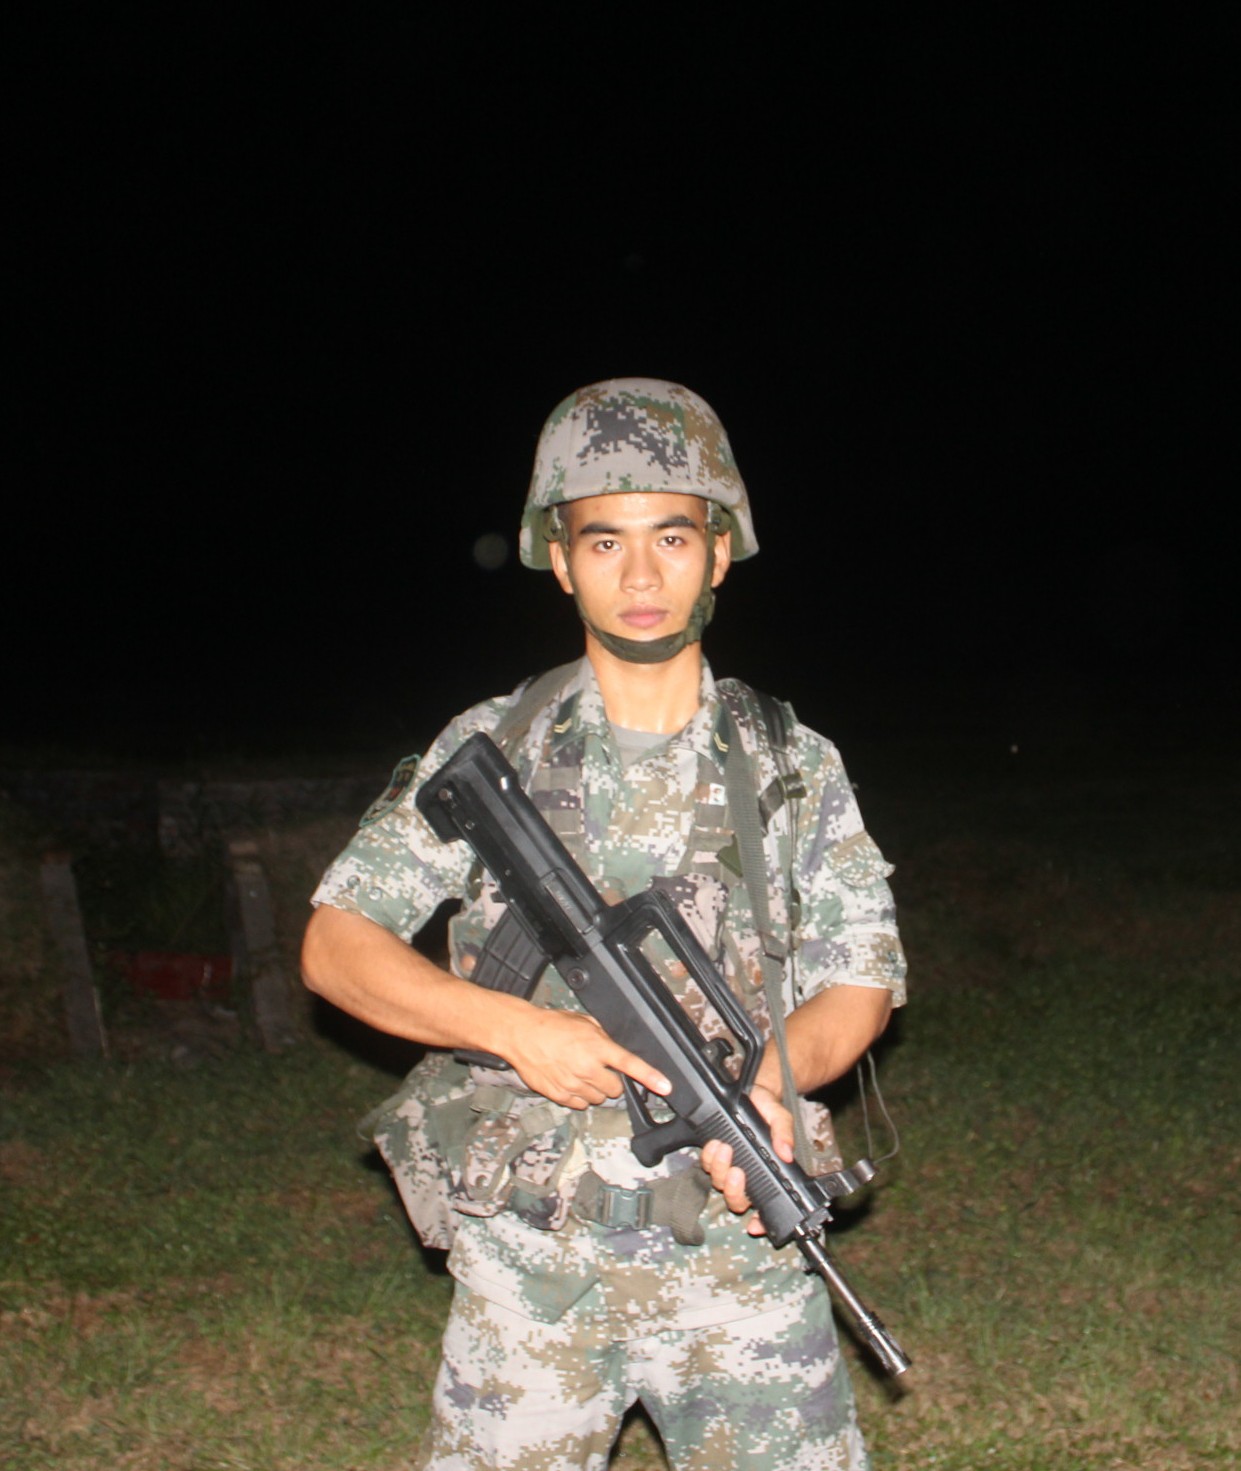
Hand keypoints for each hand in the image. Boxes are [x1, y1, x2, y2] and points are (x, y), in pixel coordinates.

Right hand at [504, 1007, 670, 1109]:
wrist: (521, 1034)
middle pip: (615, 1089)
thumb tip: (613, 1049)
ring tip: (580, 1073)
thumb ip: (603, 1037)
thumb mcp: (584, 1022)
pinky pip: (579, 1105)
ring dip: (595, 1090)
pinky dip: (579, 1097)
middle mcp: (587, 1068)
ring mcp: (573, 1084)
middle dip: (611, 1081)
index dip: (651, 1077)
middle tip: (598, 1069)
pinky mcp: (559, 1095)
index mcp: (597, 1047)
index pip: (630, 1064)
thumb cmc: (551, 1024)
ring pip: (598, 1099)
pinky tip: (570, 1081)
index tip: (666, 1086)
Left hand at [700, 1084, 795, 1235]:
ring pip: (719, 1184)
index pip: (765, 1207)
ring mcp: (730, 1166)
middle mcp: (749, 1176)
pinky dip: (708, 1158)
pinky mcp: (716, 1154)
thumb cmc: (769, 1109)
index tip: (754, 1226)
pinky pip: (707, 1164)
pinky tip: (714, 1145)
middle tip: (735, 1171)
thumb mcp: (781, 1118)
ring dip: (719, 1170)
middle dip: (733, 1190)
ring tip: (723, 1148)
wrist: (753, 1091)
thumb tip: (786, 1153)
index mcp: (768, 1174)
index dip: (760, 1222)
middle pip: (736, 1201)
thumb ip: (783, 1134)